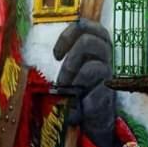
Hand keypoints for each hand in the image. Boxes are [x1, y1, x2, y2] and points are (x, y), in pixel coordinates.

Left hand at [54, 18, 115, 146]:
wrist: (92, 120)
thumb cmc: (77, 92)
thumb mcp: (68, 72)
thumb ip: (63, 59)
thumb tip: (38, 56)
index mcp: (95, 47)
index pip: (86, 26)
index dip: (68, 34)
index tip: (56, 55)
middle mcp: (106, 57)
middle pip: (90, 40)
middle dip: (71, 59)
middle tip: (62, 78)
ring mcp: (109, 75)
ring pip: (93, 66)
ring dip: (73, 79)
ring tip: (66, 92)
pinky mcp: (109, 94)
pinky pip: (95, 91)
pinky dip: (79, 100)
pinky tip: (75, 107)